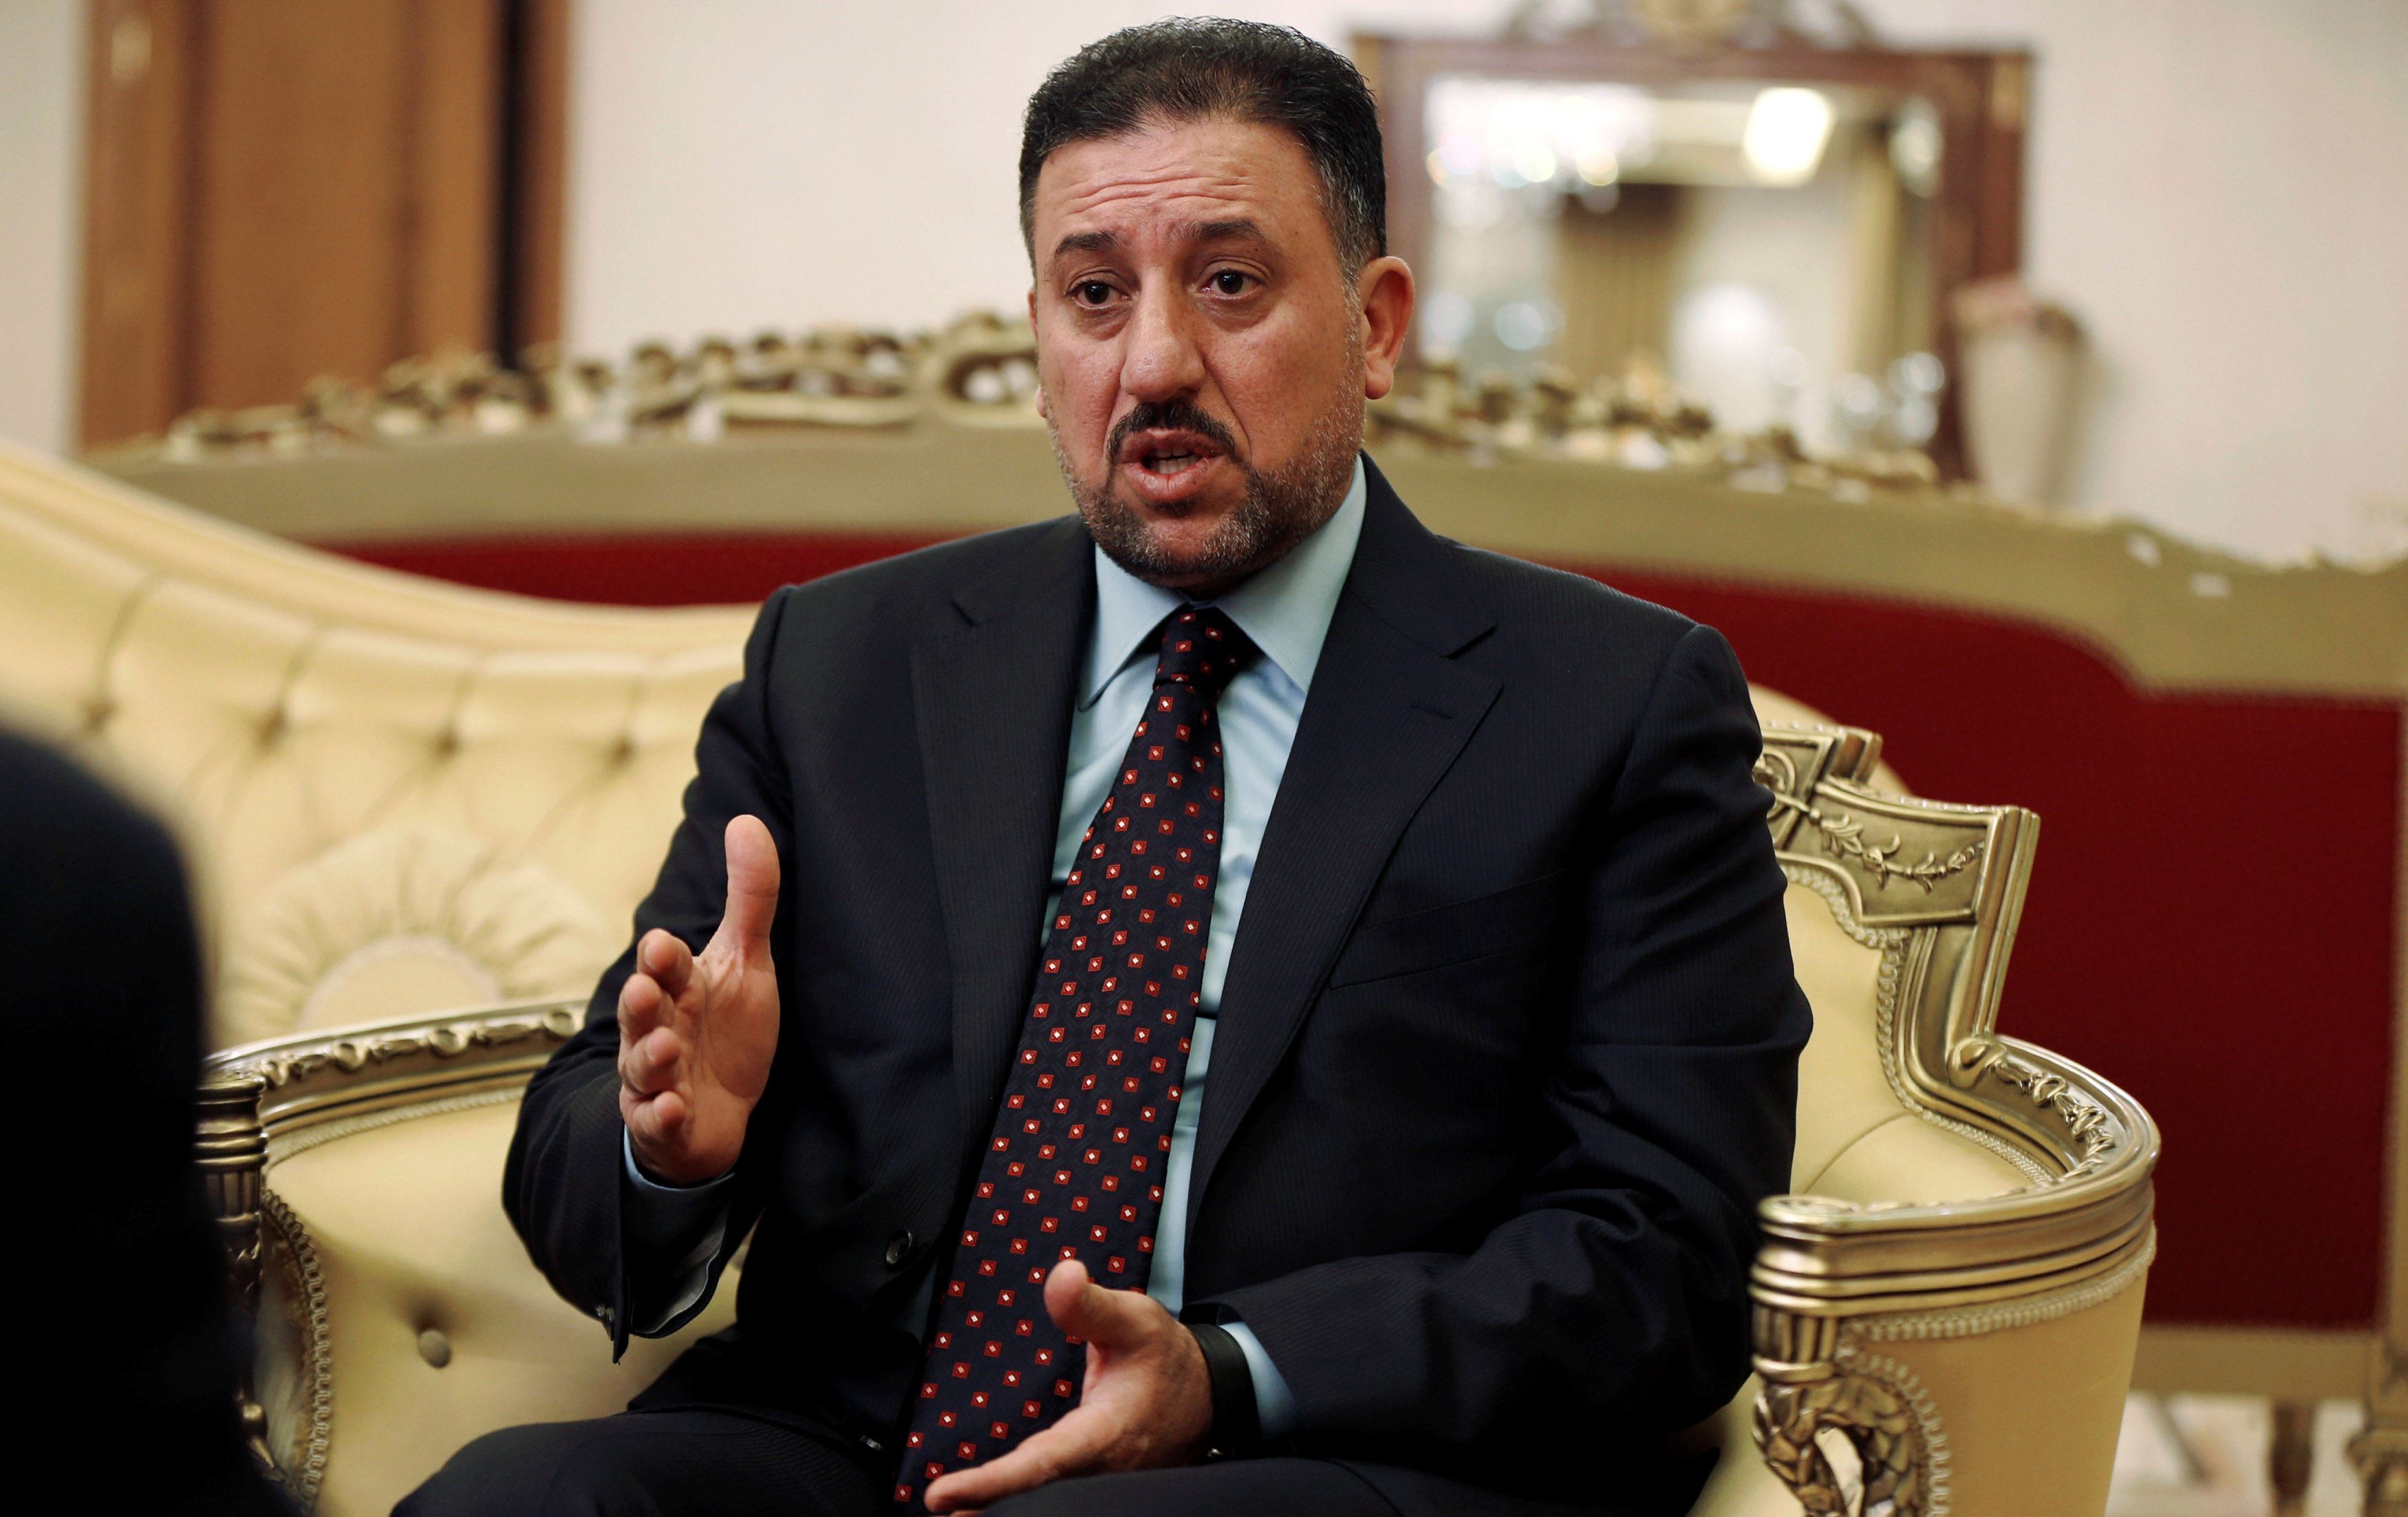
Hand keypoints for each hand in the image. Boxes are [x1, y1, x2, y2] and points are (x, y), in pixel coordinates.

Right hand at [617, 814, 781, 1185]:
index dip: (663, 958)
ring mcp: (655, 1078)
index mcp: (677, 988)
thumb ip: (750, 897)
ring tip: (665, 1049)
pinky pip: (656, 1121)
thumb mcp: (746, 961)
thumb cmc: (725, 1029)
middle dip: (640, 1002)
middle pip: (639, 1012)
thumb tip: (745, 820)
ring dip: (650, 1057)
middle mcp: (656, 1028)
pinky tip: (674, 1108)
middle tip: (644, 989)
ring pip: (641, 1066)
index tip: (664, 945)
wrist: (718, 1111)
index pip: (664, 966)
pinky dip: (662, 1115)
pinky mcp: (664, 1122)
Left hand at [922, 1259, 1212, 1512]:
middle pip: (1035, 1497)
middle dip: (985, 1507)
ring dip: (996, 1507)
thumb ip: (1091, 1304)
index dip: (992, 1483)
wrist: (1208, 1395)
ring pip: (1045, 1501)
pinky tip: (982, 1503)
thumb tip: (1061, 1276)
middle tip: (933, 1508)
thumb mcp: (1135, 1320)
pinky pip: (1053, 1495)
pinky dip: (1016, 1498)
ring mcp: (1099, 1485)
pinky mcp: (1096, 1486)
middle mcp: (1098, 1472)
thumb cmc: (1166, 1358)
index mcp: (1103, 1435)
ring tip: (948, 1510)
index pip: (1041, 1465)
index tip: (940, 1495)